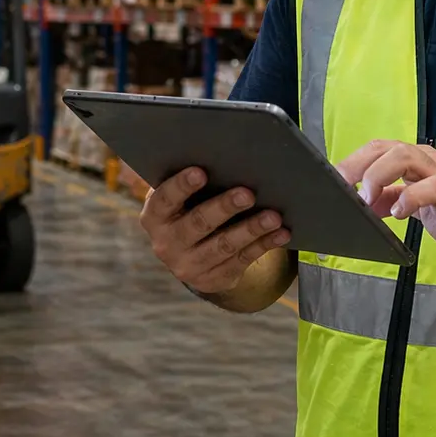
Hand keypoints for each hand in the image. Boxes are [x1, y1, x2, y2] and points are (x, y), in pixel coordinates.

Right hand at [139, 167, 290, 294]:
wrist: (189, 256)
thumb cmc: (188, 210)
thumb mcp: (179, 199)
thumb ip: (190, 183)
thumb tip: (224, 157)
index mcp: (154, 217)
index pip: (164, 200)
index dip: (181, 186)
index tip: (200, 172)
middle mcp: (167, 244)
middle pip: (198, 224)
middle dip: (224, 207)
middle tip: (247, 193)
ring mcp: (189, 266)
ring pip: (224, 246)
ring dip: (251, 229)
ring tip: (274, 216)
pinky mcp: (213, 279)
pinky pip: (242, 260)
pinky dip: (264, 244)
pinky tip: (281, 233)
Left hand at [337, 140, 435, 273]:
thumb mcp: (419, 208)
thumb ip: (393, 199)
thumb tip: (363, 202)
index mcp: (418, 163)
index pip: (378, 149)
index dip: (352, 162)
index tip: (331, 181)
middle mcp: (429, 161)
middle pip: (386, 147)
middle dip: (357, 164)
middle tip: (339, 187)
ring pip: (405, 156)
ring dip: (378, 175)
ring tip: (366, 199)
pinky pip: (431, 187)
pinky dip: (410, 197)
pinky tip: (398, 213)